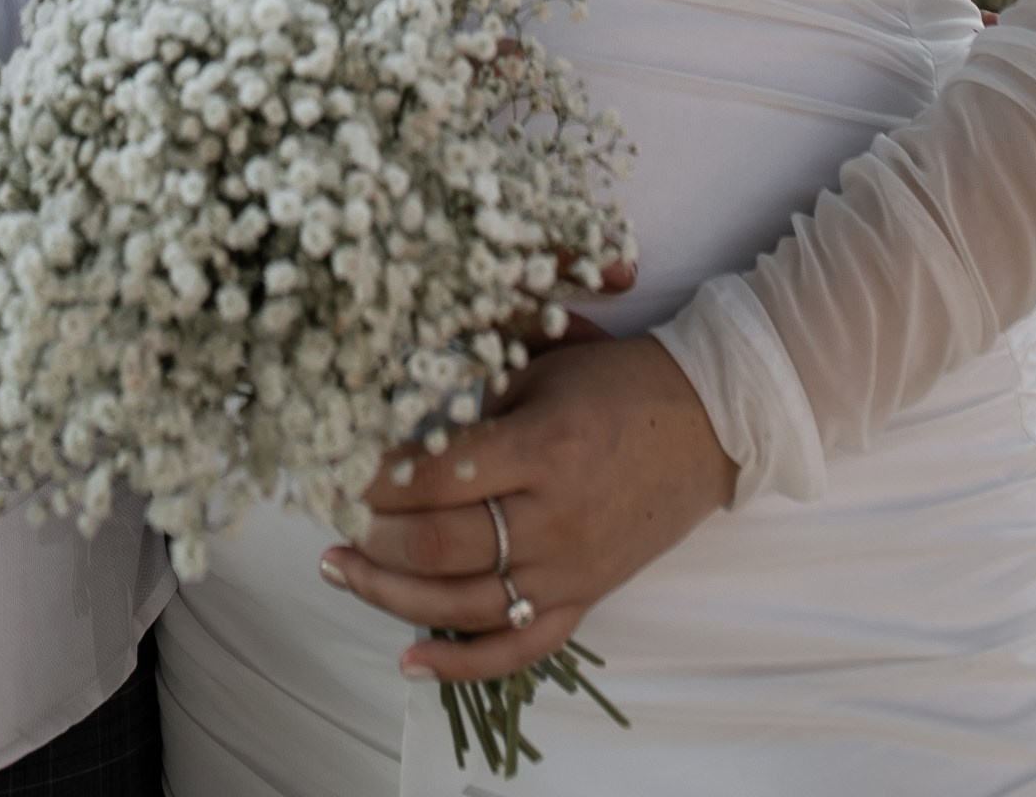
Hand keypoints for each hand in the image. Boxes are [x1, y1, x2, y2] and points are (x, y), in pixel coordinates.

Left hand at [321, 335, 737, 688]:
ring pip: (461, 604)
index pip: (435, 477)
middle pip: (438, 545)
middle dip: (370, 535)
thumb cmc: (616, 383)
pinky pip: (517, 649)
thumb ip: (474, 402)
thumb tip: (397, 426)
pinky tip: (408, 660)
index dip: (376, 477)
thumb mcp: (541, 369)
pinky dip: (460, 665)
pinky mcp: (584, 600)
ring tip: (339, 571)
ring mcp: (568, 569)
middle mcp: (553, 517)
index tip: (337, 465)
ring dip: (389, 593)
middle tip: (329, 517)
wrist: (706, 424)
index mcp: (541, 447)